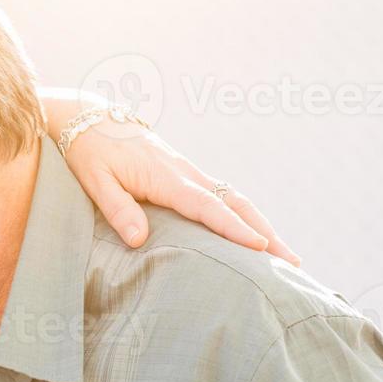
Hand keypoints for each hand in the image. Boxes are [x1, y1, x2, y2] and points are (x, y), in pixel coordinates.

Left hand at [57, 106, 299, 265]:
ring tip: (285, 256)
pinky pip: (223, 197)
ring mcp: (189, 173)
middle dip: (265, 232)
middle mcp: (186, 174)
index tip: (259, 247)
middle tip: (292, 263)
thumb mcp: (96, 182)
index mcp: (166, 178)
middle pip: (235, 204)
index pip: (207, 207)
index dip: (234, 228)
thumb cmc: (90, 152)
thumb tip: (138, 240)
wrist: (90, 119)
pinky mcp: (186, 175)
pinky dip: (244, 216)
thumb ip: (117, 209)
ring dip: (262, 225)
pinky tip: (255, 234)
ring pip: (235, 200)